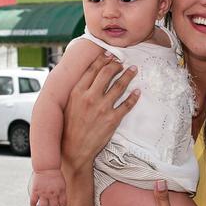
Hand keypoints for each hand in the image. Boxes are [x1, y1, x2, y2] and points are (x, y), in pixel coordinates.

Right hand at [30, 169, 66, 205]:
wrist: (46, 167)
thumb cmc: (55, 175)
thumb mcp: (62, 184)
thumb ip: (62, 192)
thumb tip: (60, 201)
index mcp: (61, 192)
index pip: (63, 204)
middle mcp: (53, 194)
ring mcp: (43, 193)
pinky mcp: (35, 191)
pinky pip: (33, 202)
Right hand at [61, 52, 138, 172]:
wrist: (73, 150)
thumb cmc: (69, 128)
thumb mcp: (68, 105)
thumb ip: (77, 91)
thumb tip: (86, 78)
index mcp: (77, 92)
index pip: (93, 70)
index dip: (103, 60)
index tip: (110, 55)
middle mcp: (90, 97)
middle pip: (107, 74)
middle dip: (117, 65)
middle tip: (122, 62)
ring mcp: (102, 108)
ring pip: (119, 86)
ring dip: (128, 76)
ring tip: (133, 70)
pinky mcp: (112, 119)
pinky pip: (126, 105)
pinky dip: (133, 97)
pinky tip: (137, 91)